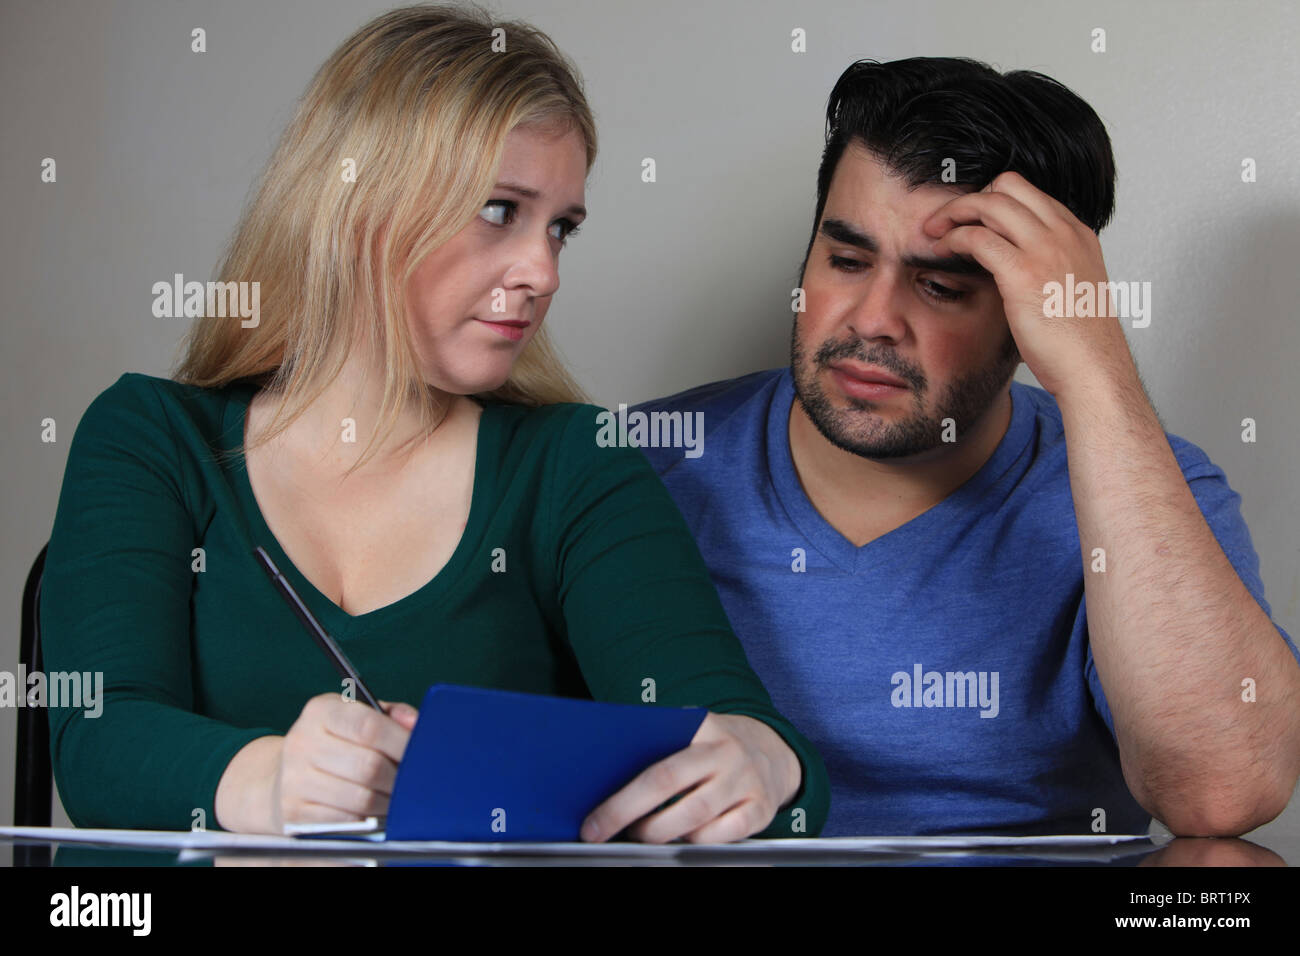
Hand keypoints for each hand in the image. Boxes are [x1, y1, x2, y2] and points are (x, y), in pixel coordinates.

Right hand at [268, 694, 418, 832]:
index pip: (368, 726)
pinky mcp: (295, 813)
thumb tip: (416, 724)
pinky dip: (369, 820)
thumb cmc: (335, 741)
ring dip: (388, 802)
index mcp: (321, 711)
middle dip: (399, 778)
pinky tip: (377, 813)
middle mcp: (302, 742)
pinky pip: (347, 822)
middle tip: (414, 782)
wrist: (283, 774)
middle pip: (368, 766)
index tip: (423, 754)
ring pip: (361, 799)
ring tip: (398, 798)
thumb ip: (390, 715)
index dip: (401, 742)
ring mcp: (294, 780)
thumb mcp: (356, 715)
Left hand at [579, 712, 800, 843]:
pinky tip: (681, 839)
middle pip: (668, 787)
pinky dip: (696, 843)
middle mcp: (727, 752)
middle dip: (627, 816)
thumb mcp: (689, 732)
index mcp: (703, 726)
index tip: (593, 820)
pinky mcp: (762, 810)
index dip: (621, 797)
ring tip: (640, 834)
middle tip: (602, 832)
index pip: (654, 763)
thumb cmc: (712, 746)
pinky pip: (723, 837)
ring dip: (660, 833)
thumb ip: (657, 746)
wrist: (772, 751)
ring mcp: (747, 782)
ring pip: (695, 819)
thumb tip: (605, 779)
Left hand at [922, 170, 1137, 400]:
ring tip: (933, 230)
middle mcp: (1064, 233)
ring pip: (990, 203)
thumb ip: (1049, 270)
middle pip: (1009, 186)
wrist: (1094, 369)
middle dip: (970, 198)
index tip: (971, 218)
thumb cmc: (1080, 342)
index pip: (1030, 194)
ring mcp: (1045, 248)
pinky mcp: (1022, 272)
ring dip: (954, 212)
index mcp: (1078, 235)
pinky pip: (977, 237)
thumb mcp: (1070, 290)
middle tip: (945, 219)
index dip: (994, 200)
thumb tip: (1016, 270)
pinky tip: (941, 248)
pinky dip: (953, 237)